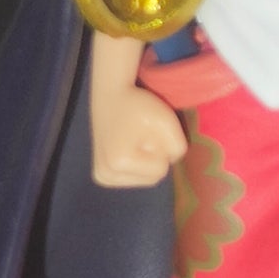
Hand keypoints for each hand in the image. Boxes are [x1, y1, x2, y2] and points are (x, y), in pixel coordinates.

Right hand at [89, 30, 187, 186]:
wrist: (111, 97)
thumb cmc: (139, 107)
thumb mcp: (167, 122)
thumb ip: (178, 148)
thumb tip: (169, 165)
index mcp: (118, 162)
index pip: (161, 169)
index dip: (161, 147)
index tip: (146, 130)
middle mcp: (105, 174)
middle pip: (154, 178)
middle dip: (156, 156)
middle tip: (141, 134)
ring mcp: (101, 177)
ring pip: (146, 180)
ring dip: (148, 161)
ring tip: (134, 139)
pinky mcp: (101, 176)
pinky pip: (134, 178)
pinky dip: (138, 164)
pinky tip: (129, 148)